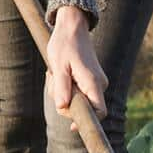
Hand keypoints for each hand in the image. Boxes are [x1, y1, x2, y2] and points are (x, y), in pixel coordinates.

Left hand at [46, 6, 107, 127]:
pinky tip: (60, 73)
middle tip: (53, 81)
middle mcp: (99, 84)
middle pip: (84, 107)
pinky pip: (78, 91)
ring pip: (78, 99)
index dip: (87, 121)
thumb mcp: (58, 66)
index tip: (72, 127)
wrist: (72, 26)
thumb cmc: (64, 44)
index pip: (99, 112)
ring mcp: (96, 82)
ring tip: (55, 73)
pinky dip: (66, 87)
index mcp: (93, 83)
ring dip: (63, 92)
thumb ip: (61, 88)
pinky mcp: (90, 79)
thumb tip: (63, 108)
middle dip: (65, 101)